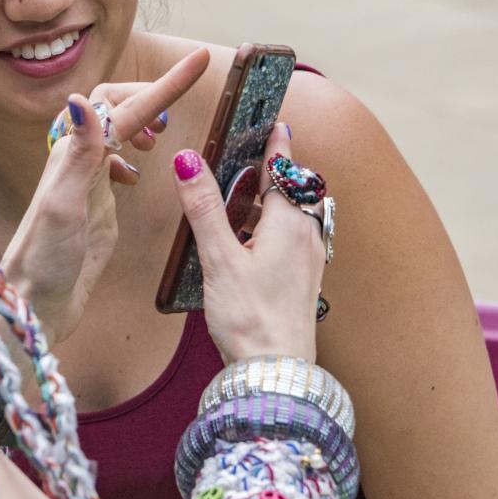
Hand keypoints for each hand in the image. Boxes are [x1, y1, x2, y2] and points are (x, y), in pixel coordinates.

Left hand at [1, 47, 209, 344]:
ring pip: (114, 131)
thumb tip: (81, 98)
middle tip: (177, 107)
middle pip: (114, 105)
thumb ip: (78, 154)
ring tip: (159, 134)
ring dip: (139, 120)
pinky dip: (130, 155)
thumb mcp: (63, 205)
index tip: (200, 61)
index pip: (123, 106)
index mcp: (74, 155)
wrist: (34, 306)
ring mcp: (86, 183)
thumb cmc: (44, 261)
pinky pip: (112, 163)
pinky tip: (137, 173)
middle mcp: (77, 162)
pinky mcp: (95, 207)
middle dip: (148, 95)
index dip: (165, 85)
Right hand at [172, 122, 324, 363]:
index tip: (276, 124)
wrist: (275, 374)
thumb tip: (189, 161)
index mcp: (289, 224)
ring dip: (269, 204)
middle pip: (291, 192)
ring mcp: (307, 262)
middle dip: (271, 175)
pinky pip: (292, 241)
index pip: (285, 171)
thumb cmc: (250, 318)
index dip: (277, 146)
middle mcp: (305, 237)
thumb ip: (204, 208)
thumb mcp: (219, 258)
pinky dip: (272, 228)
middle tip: (248, 161)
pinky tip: (250, 243)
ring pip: (292, 218)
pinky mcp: (302, 283)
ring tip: (241, 201)